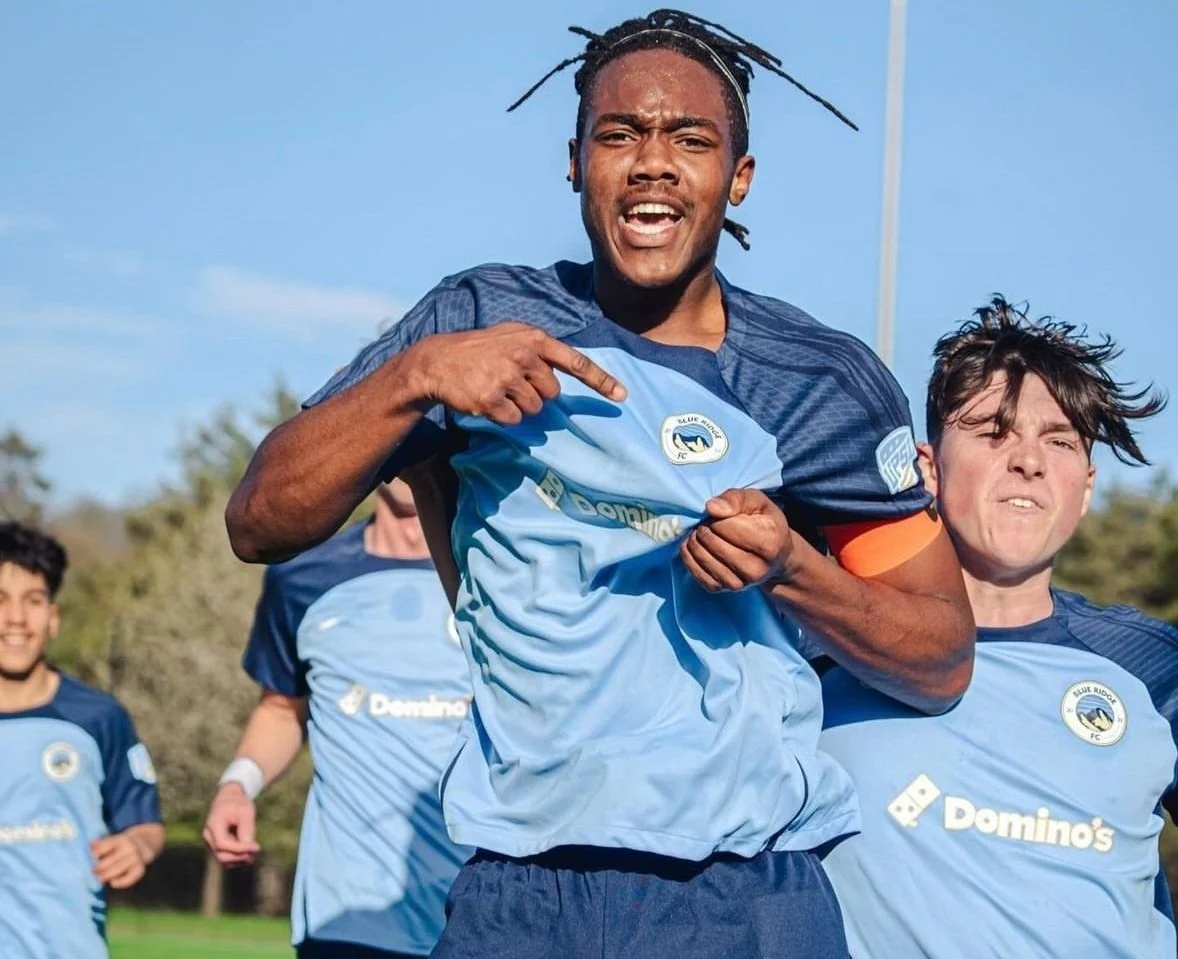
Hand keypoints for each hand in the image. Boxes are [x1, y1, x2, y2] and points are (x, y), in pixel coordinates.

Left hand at [91, 832, 150, 888]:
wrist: (146, 842)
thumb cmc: (124, 844)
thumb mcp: (115, 840)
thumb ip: (102, 843)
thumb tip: (90, 844)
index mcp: (122, 839)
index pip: (105, 847)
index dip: (96, 854)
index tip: (91, 858)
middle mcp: (130, 848)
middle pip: (110, 860)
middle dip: (99, 868)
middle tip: (92, 872)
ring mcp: (136, 858)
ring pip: (118, 869)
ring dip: (106, 876)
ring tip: (99, 879)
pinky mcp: (141, 869)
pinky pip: (130, 878)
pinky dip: (121, 882)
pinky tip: (113, 883)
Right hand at [202, 783, 260, 867]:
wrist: (229, 800)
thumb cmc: (238, 803)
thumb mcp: (245, 811)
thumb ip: (246, 828)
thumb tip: (248, 847)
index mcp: (213, 824)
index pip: (222, 844)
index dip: (239, 849)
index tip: (256, 846)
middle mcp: (208, 837)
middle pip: (221, 855)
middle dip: (240, 856)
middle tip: (257, 850)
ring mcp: (210, 843)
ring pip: (223, 860)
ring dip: (240, 859)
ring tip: (255, 851)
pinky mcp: (217, 847)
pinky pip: (226, 858)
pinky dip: (238, 858)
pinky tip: (249, 852)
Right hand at [410, 322, 626, 425]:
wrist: (437, 361)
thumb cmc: (480, 350)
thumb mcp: (512, 337)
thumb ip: (541, 352)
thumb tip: (566, 375)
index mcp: (533, 339)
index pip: (575, 361)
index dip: (601, 381)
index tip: (622, 396)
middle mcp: (524, 356)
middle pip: (552, 393)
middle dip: (536, 394)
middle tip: (510, 382)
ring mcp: (507, 377)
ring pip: (534, 409)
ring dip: (519, 406)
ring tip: (496, 388)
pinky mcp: (491, 399)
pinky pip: (514, 421)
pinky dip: (503, 417)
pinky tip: (486, 400)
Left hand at [680, 489, 796, 591]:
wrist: (776, 558)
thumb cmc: (765, 524)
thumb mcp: (758, 502)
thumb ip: (736, 499)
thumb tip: (711, 507)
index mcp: (768, 543)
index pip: (724, 526)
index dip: (716, 516)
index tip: (720, 515)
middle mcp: (755, 568)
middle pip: (711, 541)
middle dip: (704, 527)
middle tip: (708, 523)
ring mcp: (739, 583)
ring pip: (701, 557)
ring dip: (694, 541)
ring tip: (701, 533)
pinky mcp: (723, 589)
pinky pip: (696, 573)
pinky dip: (689, 557)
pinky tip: (695, 546)